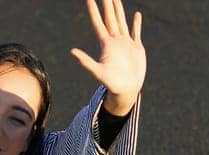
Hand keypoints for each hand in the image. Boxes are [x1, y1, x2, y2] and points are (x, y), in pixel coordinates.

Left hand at [70, 0, 145, 114]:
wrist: (127, 91)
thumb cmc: (112, 84)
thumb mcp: (98, 72)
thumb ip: (86, 62)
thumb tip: (71, 51)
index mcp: (106, 44)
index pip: (98, 23)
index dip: (93, 10)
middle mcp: (115, 41)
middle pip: (110, 18)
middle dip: (107, 4)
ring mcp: (126, 44)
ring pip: (121, 22)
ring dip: (119, 10)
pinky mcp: (136, 48)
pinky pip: (136, 32)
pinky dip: (136, 23)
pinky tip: (136, 14)